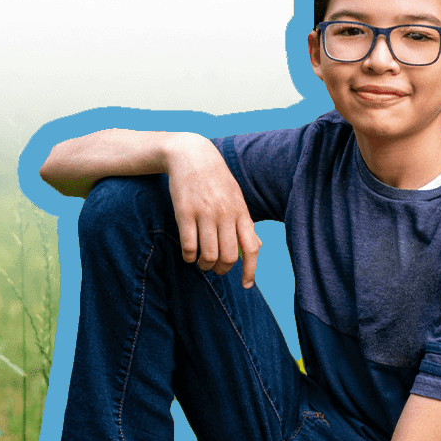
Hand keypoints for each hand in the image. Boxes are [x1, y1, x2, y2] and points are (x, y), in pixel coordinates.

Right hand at [164, 136, 261, 287]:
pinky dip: (189, 257)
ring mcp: (205, 214)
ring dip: (205, 265)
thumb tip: (255, 248)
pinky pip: (189, 246)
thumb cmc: (216, 180)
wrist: (192, 155)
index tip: (247, 285)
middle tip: (216, 268)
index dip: (251, 270)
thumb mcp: (236, 198)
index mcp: (241, 212)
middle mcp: (225, 215)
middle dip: (222, 270)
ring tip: (202, 263)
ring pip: (209, 254)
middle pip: (229, 256)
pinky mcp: (185, 213)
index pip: (251, 248)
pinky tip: (189, 255)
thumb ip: (245, 222)